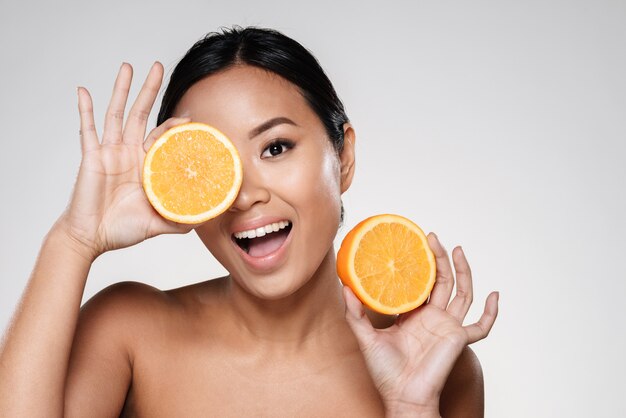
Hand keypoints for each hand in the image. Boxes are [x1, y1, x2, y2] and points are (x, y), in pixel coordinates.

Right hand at [57, 62, 194, 260]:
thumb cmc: (123, 230)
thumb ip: (181, 219)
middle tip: (158, 66)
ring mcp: (109, 152)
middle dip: (149, 90)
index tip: (190, 118)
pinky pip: (86, 129)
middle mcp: (129, 153)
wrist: (93, 238)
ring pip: (117, 113)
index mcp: (146, 165)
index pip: (162, 136)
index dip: (174, 126)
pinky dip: (84, 110)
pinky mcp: (91, 156)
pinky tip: (84, 91)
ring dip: (122, 90)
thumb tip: (207, 218)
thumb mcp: (160, 223)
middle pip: (141, 113)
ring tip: (129, 67)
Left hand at [343, 233, 498, 416]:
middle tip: (431, 237)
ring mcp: (448, 326)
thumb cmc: (385, 371)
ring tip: (456, 248)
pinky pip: (482, 326)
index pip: (418, 282)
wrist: (402, 396)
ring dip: (462, 270)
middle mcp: (432, 316)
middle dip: (438, 258)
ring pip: (461, 292)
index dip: (418, 264)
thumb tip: (345, 286)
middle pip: (441, 280)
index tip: (413, 243)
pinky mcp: (459, 338)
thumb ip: (356, 313)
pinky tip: (495, 294)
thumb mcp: (365, 338)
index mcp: (413, 314)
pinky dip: (492, 313)